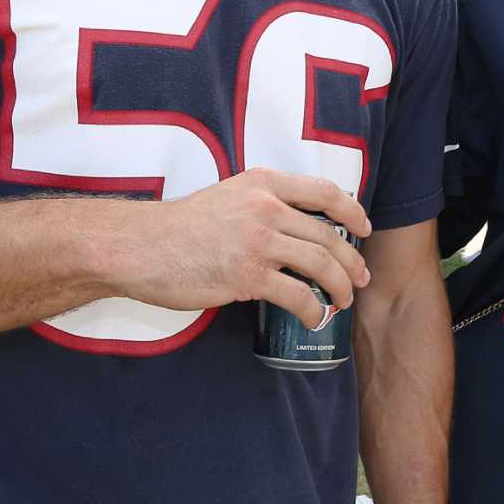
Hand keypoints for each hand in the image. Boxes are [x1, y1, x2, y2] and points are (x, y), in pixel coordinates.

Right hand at [112, 169, 371, 326]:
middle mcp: (266, 207)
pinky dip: (314, 310)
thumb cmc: (180, 227)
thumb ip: (262, 204)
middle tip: (360, 280)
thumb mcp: (226, 197)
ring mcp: (259, 242)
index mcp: (263, 183)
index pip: (325, 191)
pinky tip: (314, 319)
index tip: (363, 229)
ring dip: (341, 288)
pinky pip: (298, 295)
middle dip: (353, 262)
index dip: (353, 211)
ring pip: (322, 265)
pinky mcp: (248, 276)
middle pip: (329, 235)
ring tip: (342, 302)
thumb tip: (296, 229)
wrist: (139, 246)